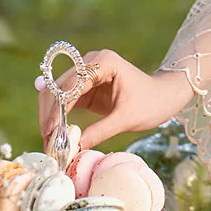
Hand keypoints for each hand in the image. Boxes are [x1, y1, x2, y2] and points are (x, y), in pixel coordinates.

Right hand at [36, 49, 194, 151]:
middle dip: (49, 113)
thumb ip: (100, 131)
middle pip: (57, 87)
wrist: (165, 97)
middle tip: (46, 140)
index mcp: (103, 62)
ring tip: (49, 141)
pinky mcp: (85, 87)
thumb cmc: (152, 103)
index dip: (57, 109)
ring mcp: (86, 74)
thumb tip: (74, 148)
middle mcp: (90, 62)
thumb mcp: (127, 119)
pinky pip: (64, 101)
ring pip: (56, 94)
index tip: (50, 131)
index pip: (70, 85)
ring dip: (50, 116)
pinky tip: (54, 135)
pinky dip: (58, 117)